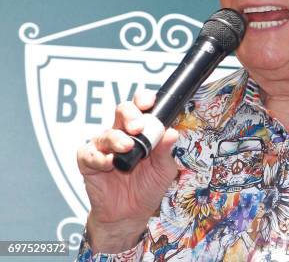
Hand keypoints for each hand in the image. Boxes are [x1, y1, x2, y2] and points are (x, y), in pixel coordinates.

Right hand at [76, 90, 178, 252]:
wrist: (130, 215)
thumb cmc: (147, 187)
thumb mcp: (163, 170)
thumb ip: (166, 151)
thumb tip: (172, 133)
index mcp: (142, 132)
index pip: (141, 107)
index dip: (143, 100)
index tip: (149, 103)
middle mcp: (122, 134)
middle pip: (122, 111)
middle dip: (130, 114)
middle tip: (137, 127)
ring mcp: (104, 147)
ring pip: (106, 132)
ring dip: (116, 138)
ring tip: (126, 147)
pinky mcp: (88, 162)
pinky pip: (89, 153)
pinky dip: (99, 157)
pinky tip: (110, 164)